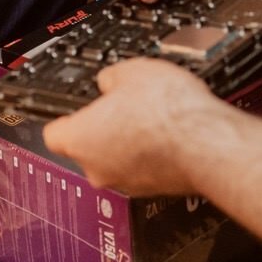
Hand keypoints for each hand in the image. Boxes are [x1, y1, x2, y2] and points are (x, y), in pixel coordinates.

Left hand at [43, 57, 223, 195]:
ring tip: (154, 116)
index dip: (66, 117)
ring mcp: (126, 184)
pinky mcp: (154, 190)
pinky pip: (144, 169)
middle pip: (87, 148)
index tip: (78, 107)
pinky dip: (153, 154)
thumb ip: (110, 79)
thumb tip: (110, 83)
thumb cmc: (167, 111)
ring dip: (130, 142)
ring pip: (117, 160)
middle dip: (103, 128)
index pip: (53, 134)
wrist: (208, 143)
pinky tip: (171, 133)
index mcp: (79, 139)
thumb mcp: (131, 71)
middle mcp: (97, 169)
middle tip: (124, 105)